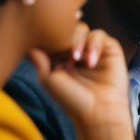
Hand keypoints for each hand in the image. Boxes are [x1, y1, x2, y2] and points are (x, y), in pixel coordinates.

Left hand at [32, 25, 139, 139]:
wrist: (98, 111)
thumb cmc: (73, 100)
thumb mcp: (48, 79)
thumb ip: (39, 60)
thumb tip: (30, 45)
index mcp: (61, 58)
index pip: (53, 37)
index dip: (50, 37)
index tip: (48, 47)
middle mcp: (77, 51)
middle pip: (67, 28)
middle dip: (64, 38)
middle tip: (66, 56)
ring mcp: (93, 49)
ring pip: (83, 29)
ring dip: (78, 41)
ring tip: (77, 59)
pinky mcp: (110, 49)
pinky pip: (100, 35)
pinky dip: (93, 44)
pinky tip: (91, 61)